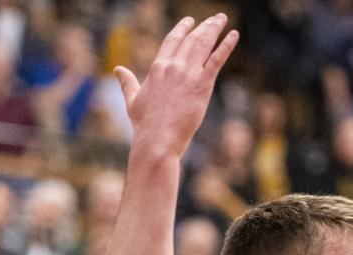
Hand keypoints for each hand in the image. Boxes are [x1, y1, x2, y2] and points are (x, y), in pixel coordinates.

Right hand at [115, 15, 238, 158]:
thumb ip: (127, 82)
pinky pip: (217, 60)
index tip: (191, 21)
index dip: (183, 29)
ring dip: (214, 29)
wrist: (158, 139)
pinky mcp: (202, 85)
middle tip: (215, 17)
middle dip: (204, 26)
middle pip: (191, 39)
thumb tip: (117, 70)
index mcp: (158, 67)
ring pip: (204, 44)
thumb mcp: (133, 99)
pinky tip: (234, 35)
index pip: (172, 40)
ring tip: (222, 18)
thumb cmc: (145, 124)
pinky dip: (226, 46)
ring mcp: (188, 74)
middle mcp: (173, 66)